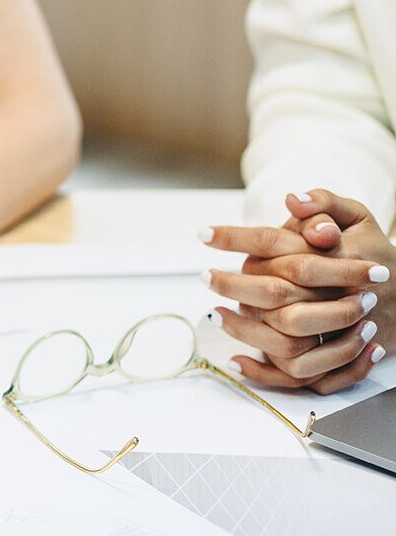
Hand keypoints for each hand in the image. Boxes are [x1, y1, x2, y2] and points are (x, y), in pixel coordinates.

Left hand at [201, 189, 393, 394]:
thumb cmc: (371, 249)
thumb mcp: (357, 216)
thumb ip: (325, 203)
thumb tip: (292, 200)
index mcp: (334, 256)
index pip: (275, 243)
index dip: (235, 237)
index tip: (203, 234)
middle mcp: (336, 295)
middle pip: (275, 292)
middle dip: (231, 285)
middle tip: (203, 277)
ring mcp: (340, 331)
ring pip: (285, 338)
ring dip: (245, 329)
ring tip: (216, 313)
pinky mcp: (339, 359)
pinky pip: (301, 375)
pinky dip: (266, 372)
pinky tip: (239, 359)